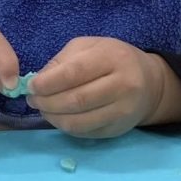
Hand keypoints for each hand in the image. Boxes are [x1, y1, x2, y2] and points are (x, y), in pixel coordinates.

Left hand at [28, 37, 180, 137]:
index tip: (31, 87)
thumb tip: (37, 82)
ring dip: (53, 118)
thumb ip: (62, 61)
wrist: (149, 83)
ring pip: (79, 122)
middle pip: (76, 100)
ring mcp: (123, 110)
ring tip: (43, 109)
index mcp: (112, 58)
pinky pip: (85, 133)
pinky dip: (66, 127)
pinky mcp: (118, 129)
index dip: (48, 83)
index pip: (75, 73)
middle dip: (47, 102)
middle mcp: (122, 85)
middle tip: (33, 100)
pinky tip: (59, 117)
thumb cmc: (111, 59)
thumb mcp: (88, 47)